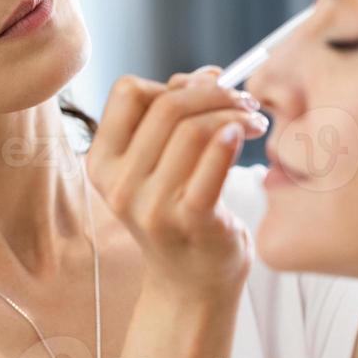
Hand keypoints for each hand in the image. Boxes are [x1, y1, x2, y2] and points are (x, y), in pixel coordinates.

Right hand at [87, 66, 263, 296]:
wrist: (192, 282)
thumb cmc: (179, 212)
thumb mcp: (157, 166)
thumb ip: (171, 118)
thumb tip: (205, 75)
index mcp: (103, 162)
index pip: (128, 92)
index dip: (170, 83)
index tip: (205, 92)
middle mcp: (120, 184)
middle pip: (167, 105)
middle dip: (214, 92)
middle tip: (245, 101)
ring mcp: (152, 205)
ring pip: (193, 128)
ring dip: (232, 113)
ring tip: (254, 122)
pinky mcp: (190, 220)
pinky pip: (211, 164)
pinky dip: (231, 138)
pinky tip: (245, 134)